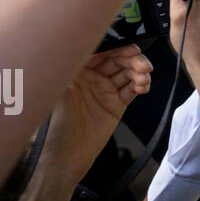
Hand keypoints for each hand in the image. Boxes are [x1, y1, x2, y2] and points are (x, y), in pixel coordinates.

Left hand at [38, 45, 152, 179]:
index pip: (99, 50)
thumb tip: (67, 43)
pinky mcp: (116, 104)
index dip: (116, 46)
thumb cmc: (55, 125)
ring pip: (127, 73)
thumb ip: (65, 68)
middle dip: (132, 59)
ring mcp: (104, 90)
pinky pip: (132, 90)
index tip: (129, 47)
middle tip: (142, 64)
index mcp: (76, 70)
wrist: (66, 156)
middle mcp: (91, 77)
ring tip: (144, 78)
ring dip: (139, 72)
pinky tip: (143, 87)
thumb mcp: (58, 92)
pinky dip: (140, 86)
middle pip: (117, 60)